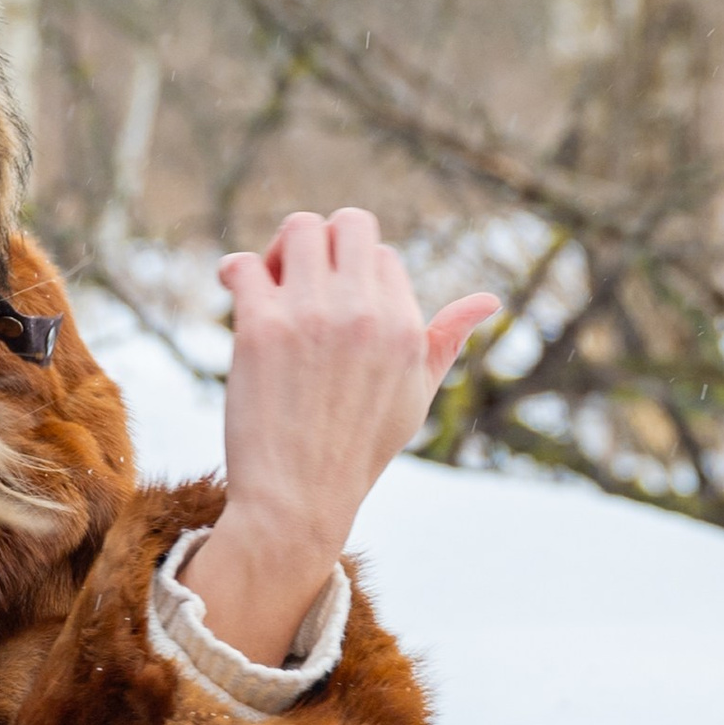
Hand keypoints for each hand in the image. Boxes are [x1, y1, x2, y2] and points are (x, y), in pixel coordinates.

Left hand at [180, 209, 497, 665]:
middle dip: (322, 243)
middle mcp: (365, 314)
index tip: (331, 312)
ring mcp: (313, 317)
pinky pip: (243, 265)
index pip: (381, 255)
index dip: (352, 277)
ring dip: (278, 250)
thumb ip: (446, 341)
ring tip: (268, 285)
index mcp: (406, 327)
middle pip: (348, 223)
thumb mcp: (415, 397)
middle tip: (298, 280)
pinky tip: (233, 290)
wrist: (298, 501)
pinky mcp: (262, 328)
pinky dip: (234, 271)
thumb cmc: (358, 451)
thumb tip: (489, 299)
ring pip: (298, 228)